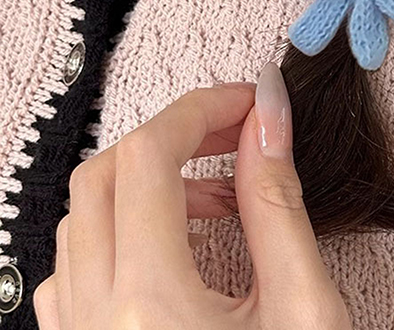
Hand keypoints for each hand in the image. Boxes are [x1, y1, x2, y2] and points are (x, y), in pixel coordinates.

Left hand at [33, 62, 352, 329]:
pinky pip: (76, 267)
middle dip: (173, 135)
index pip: (147, 158)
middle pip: (103, 175)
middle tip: (236, 131)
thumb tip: (269, 117)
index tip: (251, 101)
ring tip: (221, 194)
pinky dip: (124, 229)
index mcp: (150, 305)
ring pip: (83, 218)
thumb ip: (277, 201)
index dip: (201, 110)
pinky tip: (179, 244)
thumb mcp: (302, 308)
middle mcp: (93, 322)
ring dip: (149, 182)